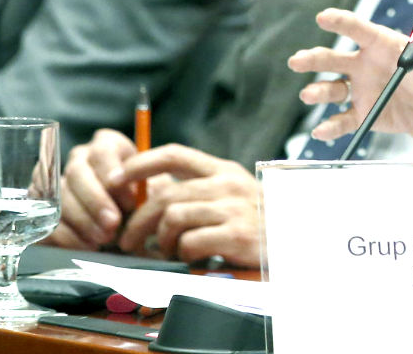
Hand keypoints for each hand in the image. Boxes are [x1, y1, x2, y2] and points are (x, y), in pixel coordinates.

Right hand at [49, 128, 137, 249]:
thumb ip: (147, 190)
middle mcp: (80, 158)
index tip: (129, 200)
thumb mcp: (152, 191)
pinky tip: (87, 246)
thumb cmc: (142, 201)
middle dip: (95, 201)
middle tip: (113, 224)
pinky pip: (49, 219)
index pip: (102, 151)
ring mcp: (59, 181)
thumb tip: (138, 199)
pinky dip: (69, 236)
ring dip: (83, 220)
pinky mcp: (44, 207)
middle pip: (77, 172)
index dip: (113, 174)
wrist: (129, 221)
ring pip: (61, 196)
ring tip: (103, 239)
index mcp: (108, 145)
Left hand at [109, 145, 262, 267]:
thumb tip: (150, 193)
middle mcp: (228, 184)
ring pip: (173, 218)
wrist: (297, 243)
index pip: (174, 155)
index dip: (140, 164)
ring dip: (160, 240)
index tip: (115, 177)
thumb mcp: (232, 196)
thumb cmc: (258, 223)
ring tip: (166, 251)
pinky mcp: (237, 234)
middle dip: (138, 219)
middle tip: (128, 238)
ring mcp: (234, 208)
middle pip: (166, 195)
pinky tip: (189, 257)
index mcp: (224, 170)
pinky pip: (190, 242)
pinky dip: (181, 253)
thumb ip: (199, 192)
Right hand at [287, 8, 412, 143]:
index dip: (339, 22)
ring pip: (331, 89)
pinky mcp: (361, 113)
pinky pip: (342, 120)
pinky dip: (330, 127)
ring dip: (318, 91)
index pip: (356, 29)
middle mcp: (362, 65)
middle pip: (333, 59)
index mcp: (378, 44)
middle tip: (298, 60)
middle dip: (314, 58)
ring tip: (309, 94)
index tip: (323, 17)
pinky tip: (321, 131)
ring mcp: (358, 89)